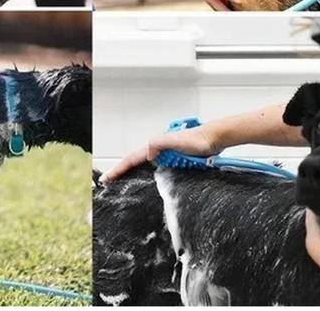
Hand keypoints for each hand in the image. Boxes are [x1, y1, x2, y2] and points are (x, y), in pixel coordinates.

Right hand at [100, 124, 221, 183]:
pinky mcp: (172, 159)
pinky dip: (142, 172)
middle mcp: (157, 149)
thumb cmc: (197, 140)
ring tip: (120, 180)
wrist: (213, 139)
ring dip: (129, 171)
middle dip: (120, 170)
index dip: (118, 169)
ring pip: (142, 164)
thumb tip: (147, 152)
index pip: (131, 159)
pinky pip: (152, 167)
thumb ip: (160, 143)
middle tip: (108, 181)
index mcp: (155, 145)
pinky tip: (144, 178)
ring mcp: (164, 154)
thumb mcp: (176, 141)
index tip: (106, 178)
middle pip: (133, 161)